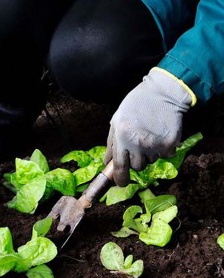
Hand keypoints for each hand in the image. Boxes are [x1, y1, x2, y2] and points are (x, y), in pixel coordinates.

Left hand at [105, 68, 193, 185]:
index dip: (120, 178)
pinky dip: (162, 148)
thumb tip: (107, 163)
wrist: (162, 94)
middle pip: (137, 167)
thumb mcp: (117, 120)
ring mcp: (155, 145)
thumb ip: (111, 143)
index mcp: (122, 137)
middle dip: (135, 161)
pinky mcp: (170, 144)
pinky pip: (165, 155)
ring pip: (151, 161)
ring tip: (148, 136)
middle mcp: (138, 144)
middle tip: (137, 146)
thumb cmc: (135, 105)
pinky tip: (159, 134)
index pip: (120, 167)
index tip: (120, 183)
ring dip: (148, 154)